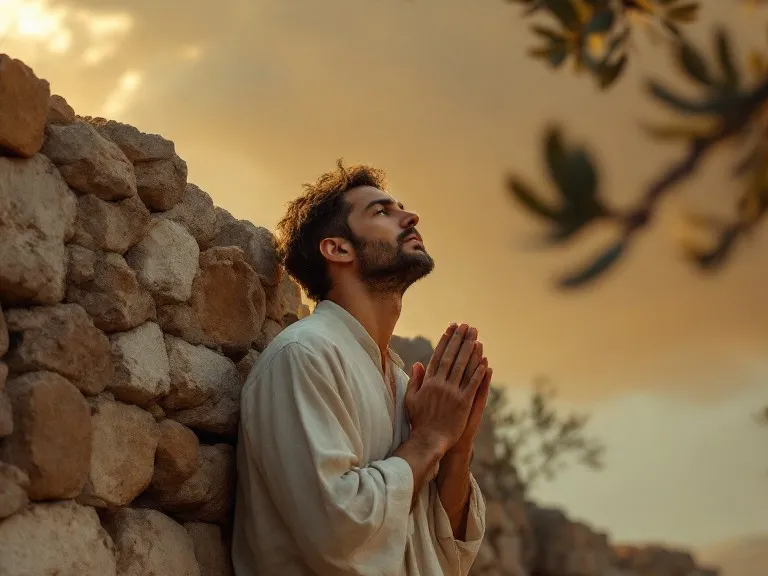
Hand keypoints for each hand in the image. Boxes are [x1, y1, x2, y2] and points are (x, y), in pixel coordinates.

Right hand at [404, 324, 488, 455]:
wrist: (429, 440)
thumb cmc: (419, 420)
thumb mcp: (411, 399)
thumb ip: (415, 380)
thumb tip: (417, 363)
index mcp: (428, 382)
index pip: (438, 355)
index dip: (445, 340)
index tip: (451, 328)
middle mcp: (440, 384)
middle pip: (452, 357)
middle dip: (460, 340)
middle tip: (467, 326)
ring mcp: (452, 393)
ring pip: (463, 367)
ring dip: (470, 351)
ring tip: (476, 337)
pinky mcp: (463, 403)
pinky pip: (472, 384)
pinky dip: (478, 372)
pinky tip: (484, 361)